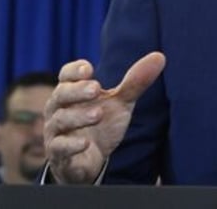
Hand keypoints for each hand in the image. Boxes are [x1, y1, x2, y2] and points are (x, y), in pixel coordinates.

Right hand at [43, 52, 165, 183]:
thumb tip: (159, 56)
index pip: (66, 75)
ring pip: (61, 120)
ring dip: (79, 116)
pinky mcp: (60, 155)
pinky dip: (71, 145)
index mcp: (72, 92)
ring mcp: (57, 132)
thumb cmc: (101, 124)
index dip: (74, 70)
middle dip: (77, 91)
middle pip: (61, 95)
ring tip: (98, 114)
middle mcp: (59, 109)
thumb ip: (135, 82)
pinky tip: (85, 144)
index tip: (89, 69)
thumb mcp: (121, 102)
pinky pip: (60, 148)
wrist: (90, 160)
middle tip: (96, 88)